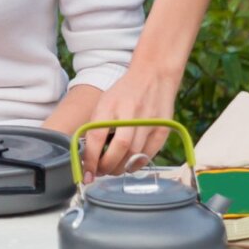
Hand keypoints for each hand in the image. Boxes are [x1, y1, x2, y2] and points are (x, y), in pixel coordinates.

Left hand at [78, 61, 180, 175]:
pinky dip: (135, 165)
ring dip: (120, 168)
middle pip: (118, 149)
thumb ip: (96, 127)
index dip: (90, 159)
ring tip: (112, 168)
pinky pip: (148, 156)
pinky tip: (128, 163)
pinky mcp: (162, 129)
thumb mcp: (104, 103)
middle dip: (106, 167)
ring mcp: (149, 121)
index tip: (87, 172)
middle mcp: (130, 113)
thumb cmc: (124, 93)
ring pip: (134, 156)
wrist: (153, 76)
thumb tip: (87, 156)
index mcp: (110, 105)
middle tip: (100, 172)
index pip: (97, 137)